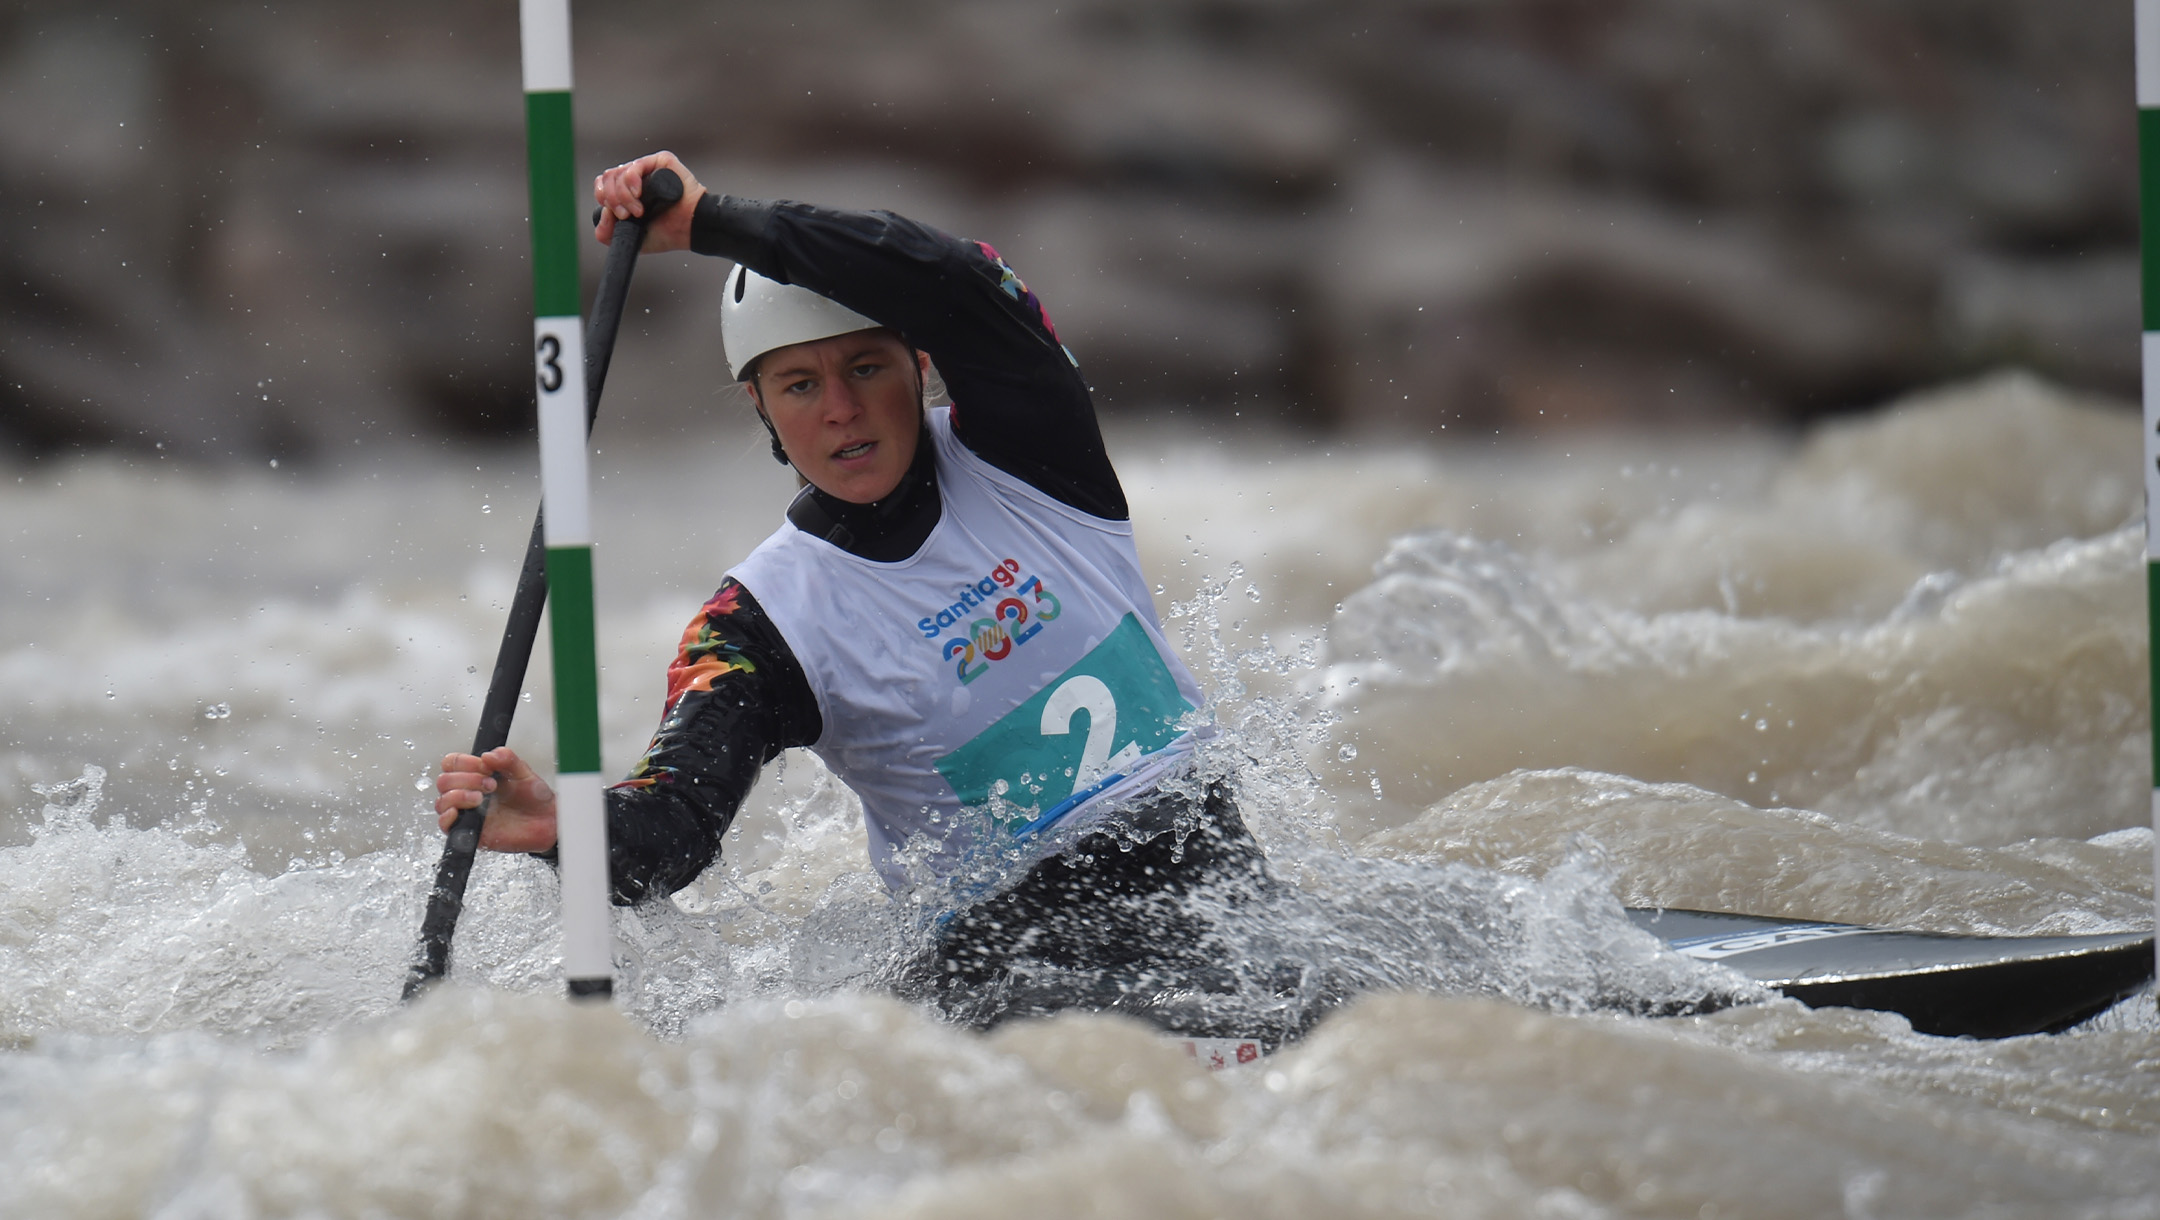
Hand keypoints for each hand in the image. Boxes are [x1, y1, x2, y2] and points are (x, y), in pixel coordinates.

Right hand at [434, 746, 559, 852]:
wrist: (546, 821)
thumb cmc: (533, 797)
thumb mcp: (523, 772)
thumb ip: (508, 759)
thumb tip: (488, 754)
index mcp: (477, 775)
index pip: (452, 763)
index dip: (465, 762)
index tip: (486, 767)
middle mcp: (467, 792)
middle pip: (444, 781)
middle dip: (466, 779)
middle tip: (491, 784)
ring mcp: (467, 812)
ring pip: (442, 801)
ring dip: (459, 796)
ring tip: (482, 798)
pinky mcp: (469, 832)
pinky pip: (444, 826)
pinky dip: (447, 817)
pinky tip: (459, 812)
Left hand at [593, 150, 705, 253]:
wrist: (689, 229)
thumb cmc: (667, 233)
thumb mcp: (629, 238)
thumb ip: (606, 233)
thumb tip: (603, 212)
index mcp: (627, 190)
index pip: (603, 184)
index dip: (603, 198)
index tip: (616, 216)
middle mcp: (636, 177)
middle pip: (608, 177)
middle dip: (612, 200)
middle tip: (627, 215)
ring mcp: (647, 168)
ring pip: (617, 173)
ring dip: (623, 195)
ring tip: (639, 211)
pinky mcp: (660, 161)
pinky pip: (634, 165)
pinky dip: (631, 181)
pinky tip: (639, 194)